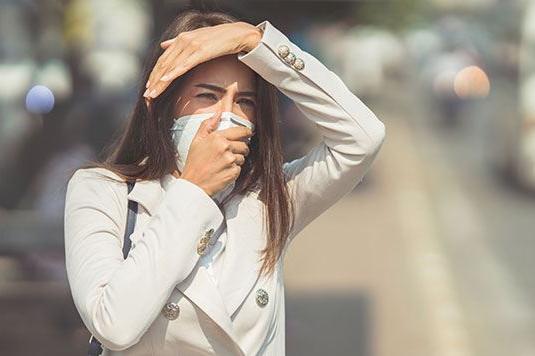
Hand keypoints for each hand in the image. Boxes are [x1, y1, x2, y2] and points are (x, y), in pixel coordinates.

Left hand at [143, 21, 261, 99]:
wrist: (237, 34)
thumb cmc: (219, 38)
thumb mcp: (196, 38)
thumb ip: (178, 43)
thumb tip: (163, 45)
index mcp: (181, 39)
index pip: (164, 60)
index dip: (155, 74)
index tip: (149, 86)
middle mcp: (183, 41)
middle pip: (164, 65)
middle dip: (154, 81)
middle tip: (147, 95)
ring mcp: (191, 46)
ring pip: (171, 67)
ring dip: (160, 82)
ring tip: (152, 94)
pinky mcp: (200, 51)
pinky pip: (183, 65)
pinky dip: (173, 74)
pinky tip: (165, 81)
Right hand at [180, 110, 252, 196]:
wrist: (193, 184)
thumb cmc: (194, 163)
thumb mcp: (197, 141)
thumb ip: (208, 125)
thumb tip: (218, 114)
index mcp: (217, 138)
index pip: (240, 132)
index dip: (246, 133)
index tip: (248, 134)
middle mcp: (225, 148)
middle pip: (244, 146)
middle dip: (241, 149)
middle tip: (231, 153)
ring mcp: (230, 161)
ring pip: (243, 158)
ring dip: (237, 161)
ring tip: (224, 164)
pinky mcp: (233, 172)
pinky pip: (239, 169)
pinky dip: (234, 171)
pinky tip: (223, 171)